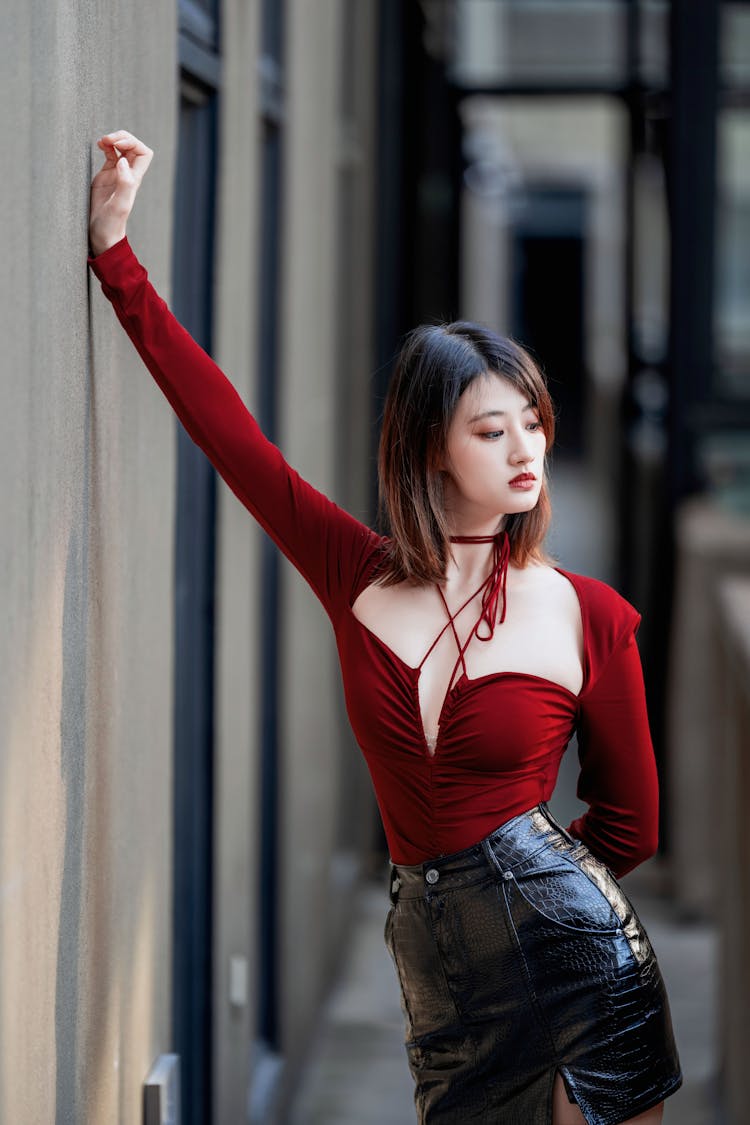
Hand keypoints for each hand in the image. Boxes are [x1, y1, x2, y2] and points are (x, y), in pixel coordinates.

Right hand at [89, 131, 153, 256]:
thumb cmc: (111, 224)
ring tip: (101, 141)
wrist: (101, 234)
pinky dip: (106, 146)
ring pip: (121, 149)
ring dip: (113, 140)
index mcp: (134, 180)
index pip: (144, 153)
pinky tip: (99, 146)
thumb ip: (124, 183)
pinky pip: (110, 154)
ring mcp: (117, 174)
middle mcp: (128, 175)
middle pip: (133, 147)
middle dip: (122, 138)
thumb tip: (123, 161)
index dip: (133, 143)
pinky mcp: (106, 175)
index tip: (118, 146)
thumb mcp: (119, 205)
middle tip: (107, 140)